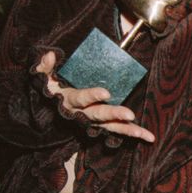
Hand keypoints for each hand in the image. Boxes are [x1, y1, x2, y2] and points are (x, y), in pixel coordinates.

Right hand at [36, 51, 154, 141]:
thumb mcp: (43, 77)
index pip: (81, 98)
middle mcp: (82, 114)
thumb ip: (44, 67)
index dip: (92, 96)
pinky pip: (117, 130)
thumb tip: (51, 55)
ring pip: (111, 127)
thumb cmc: (51, 88)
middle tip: (129, 115)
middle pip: (98, 115)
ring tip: (145, 134)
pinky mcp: (102, 125)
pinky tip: (148, 137)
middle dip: (113, 115)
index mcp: (69, 101)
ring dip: (128, 130)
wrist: (51, 108)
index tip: (106, 93)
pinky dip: (132, 133)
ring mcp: (93, 121)